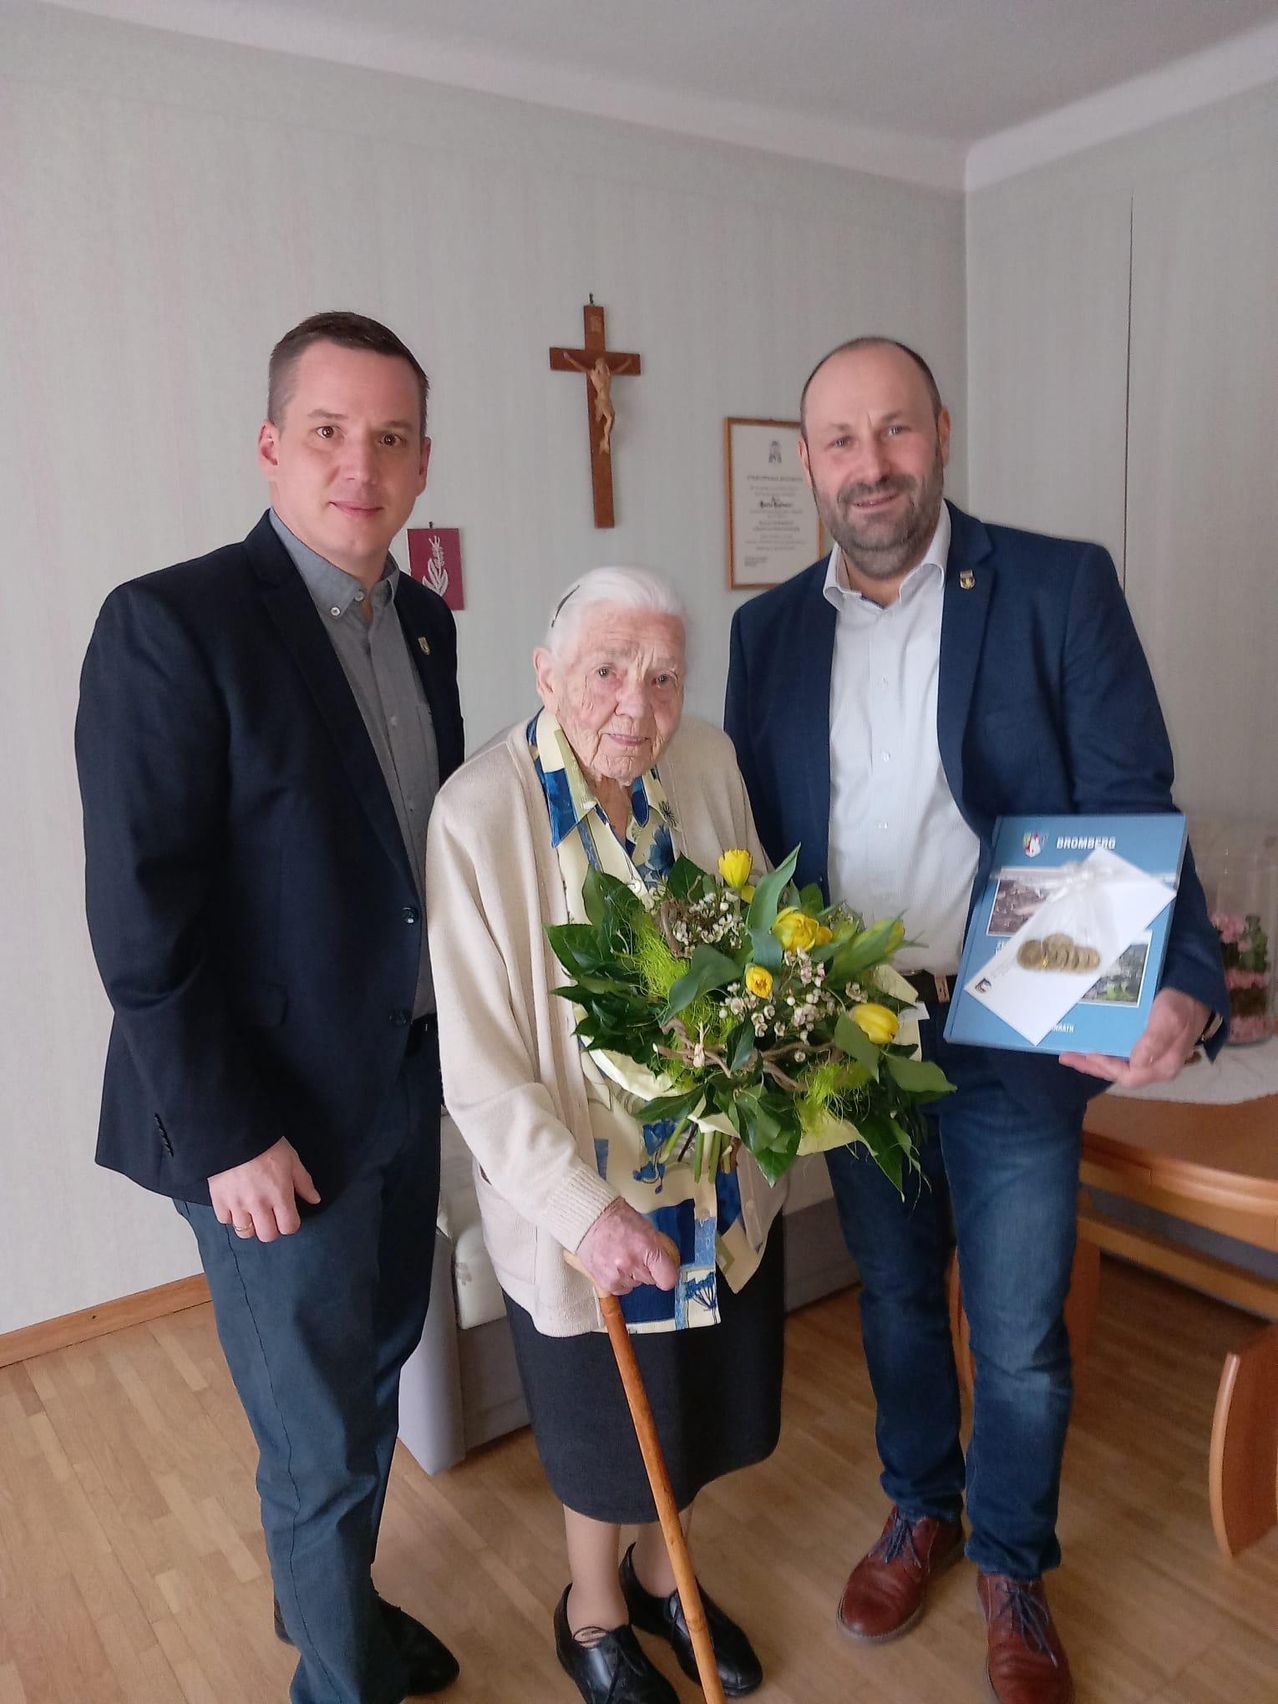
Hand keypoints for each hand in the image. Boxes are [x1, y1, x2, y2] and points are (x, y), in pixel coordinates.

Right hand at [208, 1137, 320, 1242]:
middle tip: (270, 1215)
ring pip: (245, 1232)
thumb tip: (315, 1200)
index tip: (287, 1215)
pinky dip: (231, 1215)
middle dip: (271, 1228)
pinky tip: (236, 1203)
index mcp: (279, 1194)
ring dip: (251, 1225)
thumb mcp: (292, 1160)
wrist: (235, 1132)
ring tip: (252, 1212)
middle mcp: (258, 1204)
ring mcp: (236, 1203)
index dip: (290, 1224)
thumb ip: (304, 1182)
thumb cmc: (267, 1144)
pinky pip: (225, 1220)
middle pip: (267, 1236)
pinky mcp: (218, 1200)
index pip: (288, 1227)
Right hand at [574, 1199, 679, 1294]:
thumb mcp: (646, 1228)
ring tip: (620, 1256)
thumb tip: (666, 1263)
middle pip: (651, 1280)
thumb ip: (657, 1249)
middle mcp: (632, 1265)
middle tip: (635, 1254)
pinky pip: (621, 1288)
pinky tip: (613, 1264)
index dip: (667, 1273)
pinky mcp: (605, 1283)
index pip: (668, 1278)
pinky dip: (619, 1279)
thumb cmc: (618, 1219)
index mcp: (646, 1248)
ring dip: (631, 1274)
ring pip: (635, 1284)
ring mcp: (617, 1276)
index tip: (664, 1270)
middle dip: (646, 1269)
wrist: (590, 1219)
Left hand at [1060, 988, 1208, 1088]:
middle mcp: (1156, 1066)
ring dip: (1094, 1060)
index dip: (1107, 1067)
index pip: (1129, 1076)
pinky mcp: (1146, 1047)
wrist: (1196, 993)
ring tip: (1070, 1052)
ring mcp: (1151, 1057)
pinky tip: (1090, 1043)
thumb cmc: (1182, 1006)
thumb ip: (1154, 1041)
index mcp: (1163, 1066)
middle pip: (1119, 1074)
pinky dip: (1104, 1051)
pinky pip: (1121, 1055)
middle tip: (1066, 1056)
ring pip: (1117, 1065)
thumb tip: (1137, 1063)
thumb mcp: (1169, 1020)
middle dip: (1091, 1066)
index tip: (1088, 1053)